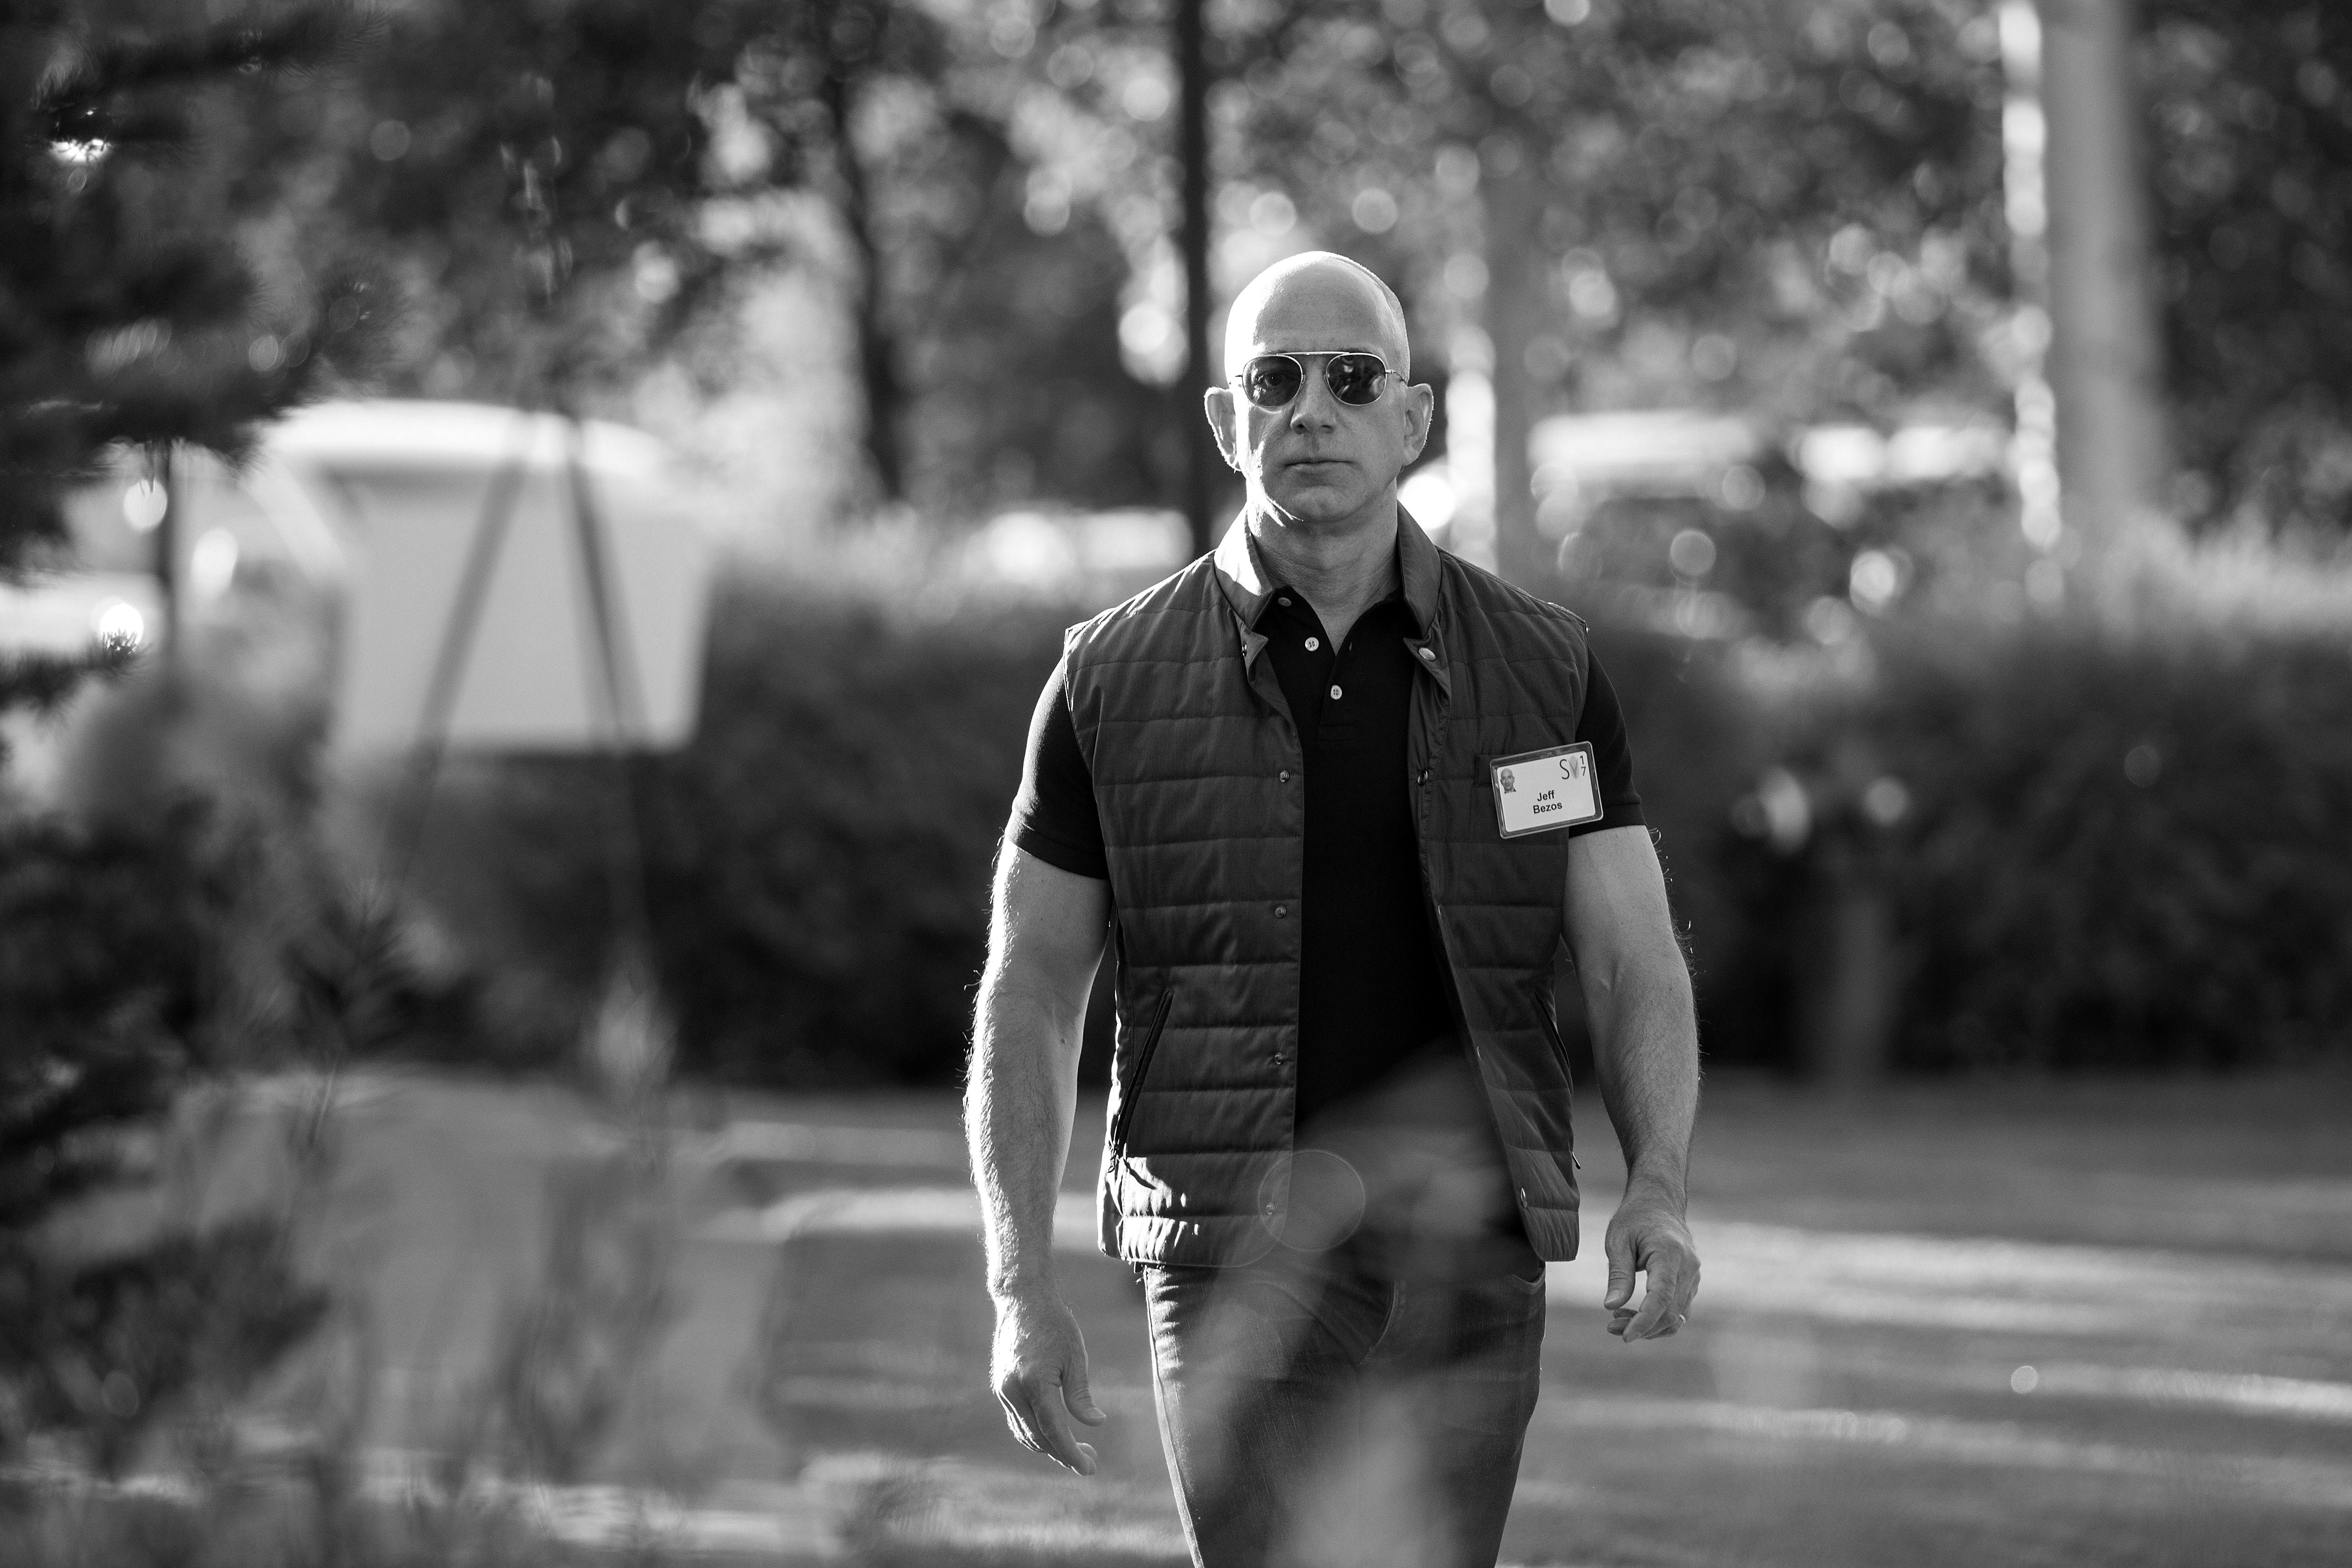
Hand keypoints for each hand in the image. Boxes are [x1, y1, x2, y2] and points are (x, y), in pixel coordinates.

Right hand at [989, 1285, 1106, 1474]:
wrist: (1022, 1300)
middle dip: (1063, 1454)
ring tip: (1075, 1450)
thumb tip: (1095, 1424)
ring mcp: (1003, 1390)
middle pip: (1038, 1437)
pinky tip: (1052, 1433)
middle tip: (1089, 1461)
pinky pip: (1017, 1420)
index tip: (1089, 1469)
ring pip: (1025, 1432)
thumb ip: (1081, 1394)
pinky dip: (1034, 1432)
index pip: (1054, 1430)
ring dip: (1048, 1446)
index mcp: (1035, 1382)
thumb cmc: (1055, 1325)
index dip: (1071, 1454)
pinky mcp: (1000, 1387)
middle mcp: (1013, 1390)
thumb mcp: (1075, 1357)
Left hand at [1602, 1182, 1700, 1342]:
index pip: (1661, 1297)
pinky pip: (1679, 1309)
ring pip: (1677, 1316)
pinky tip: (1633, 1314)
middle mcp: (1688, 1267)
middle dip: (1642, 1327)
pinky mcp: (1691, 1282)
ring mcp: (1693, 1276)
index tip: (1625, 1337)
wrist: (1659, 1202)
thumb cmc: (1635, 1218)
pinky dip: (1658, 1318)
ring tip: (1617, 1321)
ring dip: (1650, 1326)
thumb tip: (1611, 1306)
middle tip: (1611, 1328)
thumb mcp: (1618, 1240)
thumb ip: (1618, 1274)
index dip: (1644, 1321)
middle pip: (1671, 1312)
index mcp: (1670, 1254)